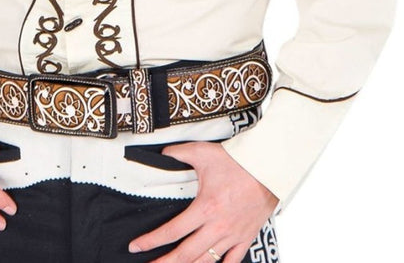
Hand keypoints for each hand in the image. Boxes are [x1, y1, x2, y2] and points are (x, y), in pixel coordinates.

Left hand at [127, 141, 277, 261]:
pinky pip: (232, 261)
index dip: (151, 241)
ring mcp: (233, 235)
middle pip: (185, 254)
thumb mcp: (201, 152)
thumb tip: (161, 154)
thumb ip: (178, 153)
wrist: (268, 167)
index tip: (136, 247)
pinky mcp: (246, 237)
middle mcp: (217, 226)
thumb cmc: (236, 160)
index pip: (172, 231)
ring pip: (206, 261)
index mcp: (205, 208)